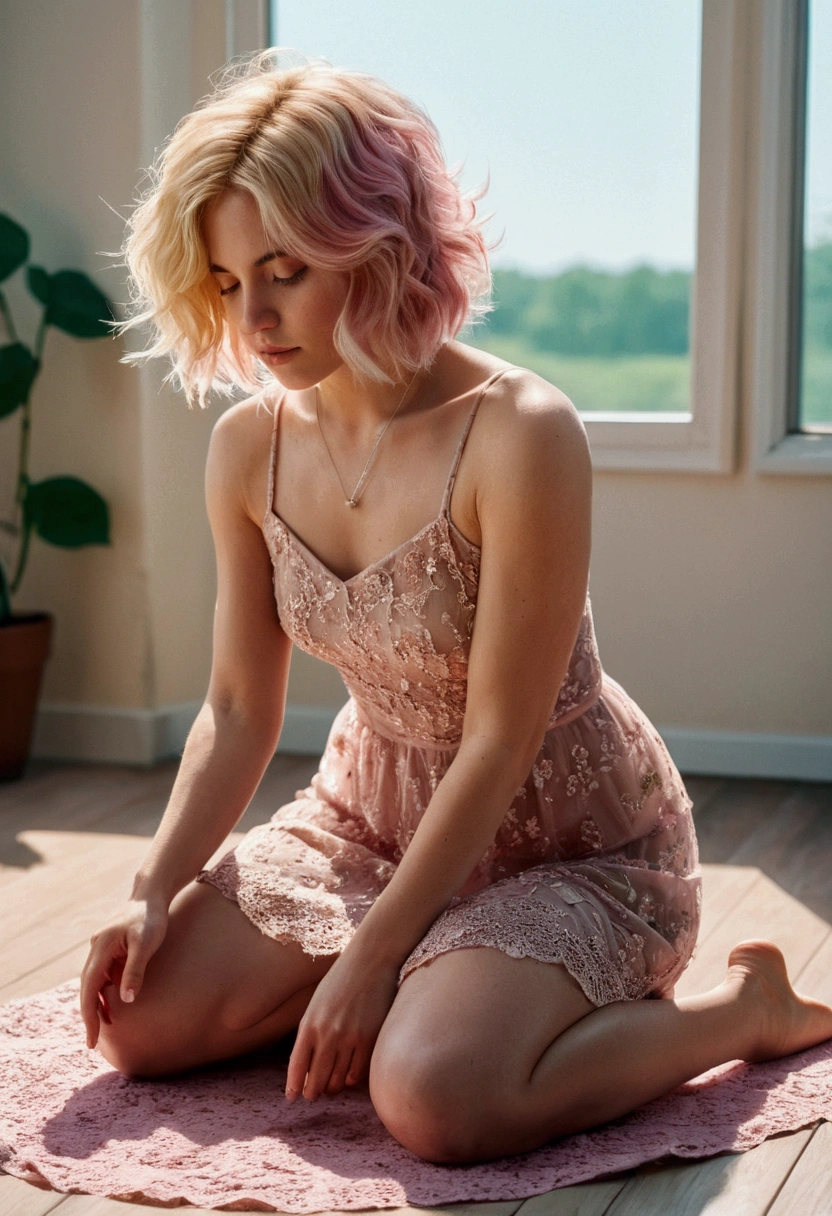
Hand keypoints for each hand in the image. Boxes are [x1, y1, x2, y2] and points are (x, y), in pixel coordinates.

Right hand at [79, 899, 168, 1048]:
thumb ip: (135, 971)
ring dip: (97, 1004)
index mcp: (101, 948)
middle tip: (94, 1042)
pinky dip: (104, 991)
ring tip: (105, 1027)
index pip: (89, 989)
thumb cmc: (151, 918)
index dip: (88, 1016)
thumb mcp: (145, 944)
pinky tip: (112, 1004)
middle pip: (87, 988)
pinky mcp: (110, 949)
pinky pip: (102, 975)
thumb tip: (125, 1000)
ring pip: (93, 983)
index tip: (91, 1039)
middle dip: (89, 1015)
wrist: (152, 895)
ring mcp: (101, 949)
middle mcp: (96, 949)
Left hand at [285, 951, 399, 1101]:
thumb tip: (307, 1064)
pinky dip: (352, 1079)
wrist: (370, 960)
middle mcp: (327, 1034)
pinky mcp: (370, 1038)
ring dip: (333, 1087)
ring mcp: (349, 1038)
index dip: (294, 1086)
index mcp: (309, 1024)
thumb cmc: (341, 980)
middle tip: (313, 1095)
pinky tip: (349, 1076)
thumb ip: (310, 1031)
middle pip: (316, 1079)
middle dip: (313, 1092)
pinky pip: (358, 1072)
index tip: (292, 1097)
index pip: (297, 1066)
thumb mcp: (316, 1004)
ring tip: (332, 1087)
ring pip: (338, 1080)